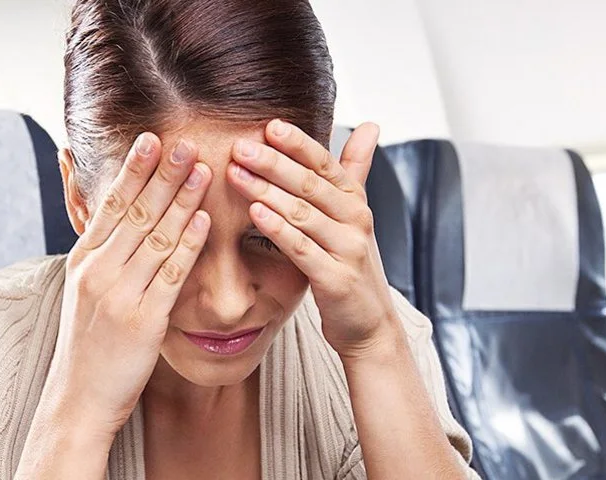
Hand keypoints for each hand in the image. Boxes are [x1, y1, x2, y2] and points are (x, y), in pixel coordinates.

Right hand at [40, 133, 212, 434]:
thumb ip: (99, 253)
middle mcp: (97, 272)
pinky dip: (188, 244)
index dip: (132, 170)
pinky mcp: (143, 321)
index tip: (149, 139)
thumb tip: (108, 216)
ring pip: (155, 237)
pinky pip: (170, 275)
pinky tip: (205, 221)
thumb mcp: (83, 292)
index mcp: (82, 262)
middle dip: (161, 174)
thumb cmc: (88, 346)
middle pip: (134, 213)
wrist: (79, 399)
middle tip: (184, 142)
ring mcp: (119, 295)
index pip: (110, 205)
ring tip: (203, 169)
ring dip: (181, 200)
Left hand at [226, 120, 409, 359]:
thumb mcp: (354, 215)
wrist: (369, 324)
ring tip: (236, 173)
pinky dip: (278, 228)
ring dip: (267, 191)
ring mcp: (348, 250)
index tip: (269, 124)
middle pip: (311, 184)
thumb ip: (355, 170)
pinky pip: (302, 248)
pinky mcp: (335, 279)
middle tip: (240, 146)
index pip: (325, 163)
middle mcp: (355, 220)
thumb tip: (369, 124)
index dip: (298, 143)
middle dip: (274, 162)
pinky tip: (254, 212)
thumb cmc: (351, 265)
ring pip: (303, 213)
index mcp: (355, 201)